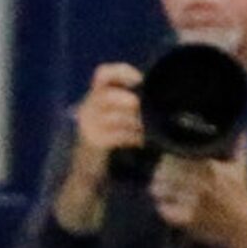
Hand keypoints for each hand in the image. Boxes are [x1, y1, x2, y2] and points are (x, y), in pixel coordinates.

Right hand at [54, 63, 143, 232]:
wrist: (87, 175)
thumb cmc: (107, 142)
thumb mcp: (115, 117)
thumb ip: (129, 104)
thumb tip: (159, 91)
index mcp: (92, 97)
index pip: (102, 74)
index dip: (122, 72)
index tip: (139, 80)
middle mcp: (86, 109)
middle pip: (110, 94)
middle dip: (132, 102)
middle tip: (146, 111)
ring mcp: (88, 126)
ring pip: (116, 115)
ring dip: (136, 121)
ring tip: (147, 128)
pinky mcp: (93, 143)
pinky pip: (117, 134)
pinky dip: (133, 136)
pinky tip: (142, 141)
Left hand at [149, 149, 246, 247]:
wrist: (244, 229)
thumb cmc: (241, 197)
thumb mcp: (241, 170)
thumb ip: (238, 148)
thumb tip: (241, 130)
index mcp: (211, 168)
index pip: (176, 157)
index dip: (167, 159)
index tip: (166, 161)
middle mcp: (200, 183)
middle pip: (165, 172)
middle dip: (159, 174)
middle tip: (160, 177)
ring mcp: (192, 202)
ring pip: (161, 190)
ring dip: (158, 190)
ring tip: (159, 190)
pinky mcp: (186, 220)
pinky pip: (163, 209)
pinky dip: (162, 207)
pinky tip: (166, 205)